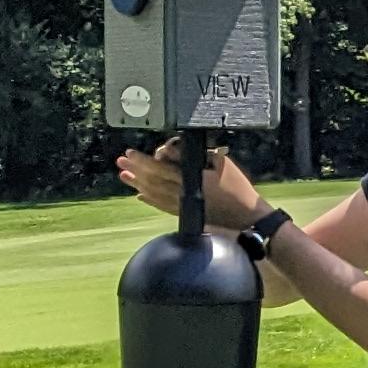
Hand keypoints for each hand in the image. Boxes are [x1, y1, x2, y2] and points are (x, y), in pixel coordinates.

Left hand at [116, 139, 266, 225]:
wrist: (247, 217)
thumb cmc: (238, 187)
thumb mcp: (221, 164)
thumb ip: (196, 155)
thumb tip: (170, 149)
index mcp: (191, 180)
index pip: (160, 168)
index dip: (143, 160)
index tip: (130, 153)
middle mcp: (182, 194)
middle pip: (152, 181)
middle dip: (135, 170)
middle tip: (120, 162)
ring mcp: (182, 207)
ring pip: (153, 194)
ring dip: (137, 184)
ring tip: (124, 176)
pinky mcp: (186, 215)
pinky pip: (162, 207)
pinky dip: (149, 200)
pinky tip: (140, 195)